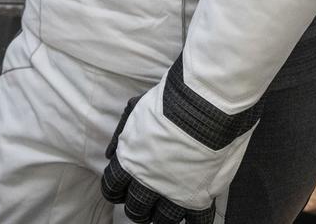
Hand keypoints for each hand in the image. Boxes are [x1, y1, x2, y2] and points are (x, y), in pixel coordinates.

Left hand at [101, 98, 216, 223]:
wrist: (205, 107)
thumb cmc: (170, 102)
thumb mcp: (135, 110)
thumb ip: (121, 135)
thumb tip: (110, 155)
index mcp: (130, 161)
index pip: (112, 188)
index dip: (116, 190)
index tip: (122, 188)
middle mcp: (148, 183)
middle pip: (136, 209)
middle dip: (138, 207)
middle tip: (145, 202)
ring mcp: (173, 194)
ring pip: (162, 220)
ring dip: (162, 216)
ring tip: (167, 208)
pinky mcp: (199, 198)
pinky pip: (196, 222)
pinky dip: (194, 222)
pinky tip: (192, 217)